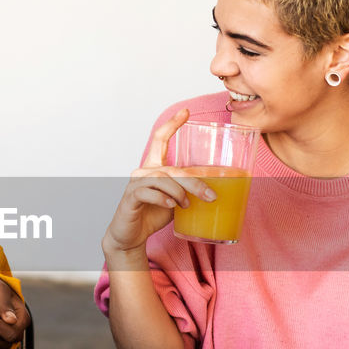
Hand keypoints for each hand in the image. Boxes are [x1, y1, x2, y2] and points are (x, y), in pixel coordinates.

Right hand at [101, 108, 214, 257]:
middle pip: (171, 169)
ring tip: (188, 205)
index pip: (160, 139)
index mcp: (154, 168)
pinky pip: (148, 193)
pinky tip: (170, 206)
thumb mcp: (176, 201)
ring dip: (180, 192)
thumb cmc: (153, 215)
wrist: (130, 236)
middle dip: (194, 182)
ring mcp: (135, 184)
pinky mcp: (130, 198)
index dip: (172, 124)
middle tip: (211, 195)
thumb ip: (189, 191)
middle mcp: (143, 172)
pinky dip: (162, 199)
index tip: (185, 112)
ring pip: (162, 179)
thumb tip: (218, 189)